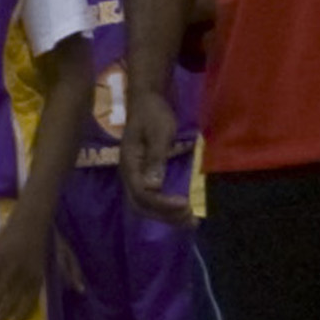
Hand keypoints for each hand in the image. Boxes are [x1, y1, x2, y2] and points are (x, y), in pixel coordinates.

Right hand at [116, 84, 193, 225]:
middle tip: (191, 219)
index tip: (185, 204)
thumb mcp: (158, 133)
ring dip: (166, 215)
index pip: (142, 194)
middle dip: (165, 216)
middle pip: (141, 205)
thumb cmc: (153, 114)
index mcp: (129, 165)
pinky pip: (150, 198)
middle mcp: (129, 175)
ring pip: (145, 205)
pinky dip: (165, 207)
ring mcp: (135, 176)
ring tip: (190, 220)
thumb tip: (153, 187)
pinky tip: (180, 209)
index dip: (163, 204)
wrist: (147, 99)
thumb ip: (156, 159)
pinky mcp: (143, 175)